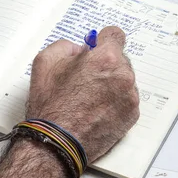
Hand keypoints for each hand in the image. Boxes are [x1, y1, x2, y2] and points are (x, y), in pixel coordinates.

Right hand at [28, 26, 138, 162]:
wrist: (57, 142)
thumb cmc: (50, 105)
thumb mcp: (45, 62)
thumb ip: (65, 46)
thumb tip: (79, 49)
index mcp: (105, 58)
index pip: (115, 34)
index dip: (102, 41)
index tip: (96, 49)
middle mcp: (123, 75)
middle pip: (119, 59)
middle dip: (104, 65)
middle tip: (85, 79)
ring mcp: (130, 97)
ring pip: (123, 81)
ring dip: (110, 84)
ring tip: (88, 99)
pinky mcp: (132, 116)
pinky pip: (126, 100)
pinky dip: (114, 102)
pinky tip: (95, 110)